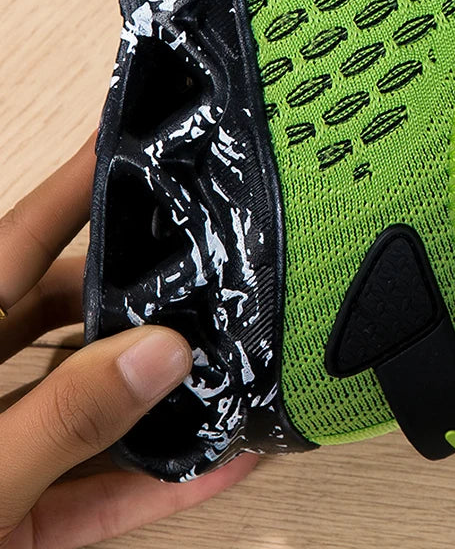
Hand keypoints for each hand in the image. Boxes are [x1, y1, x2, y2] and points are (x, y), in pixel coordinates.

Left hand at [0, 136, 256, 547]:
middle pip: (61, 319)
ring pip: (84, 405)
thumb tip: (160, 351)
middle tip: (213, 272)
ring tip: (235, 368)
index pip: (15, 246)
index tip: (133, 139)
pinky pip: (88, 488)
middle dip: (141, 300)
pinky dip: (149, 481)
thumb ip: (61, 421)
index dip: (76, 189)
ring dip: (159, 399)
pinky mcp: (2, 519)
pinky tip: (218, 464)